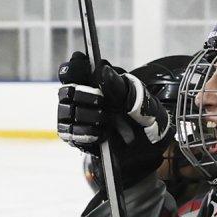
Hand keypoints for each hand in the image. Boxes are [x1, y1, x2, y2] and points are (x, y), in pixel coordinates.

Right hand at [57, 52, 170, 185]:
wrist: (150, 148)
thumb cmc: (146, 118)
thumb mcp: (140, 100)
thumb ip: (121, 86)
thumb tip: (103, 70)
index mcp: (98, 82)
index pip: (74, 69)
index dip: (74, 68)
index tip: (82, 71)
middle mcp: (84, 98)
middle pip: (66, 90)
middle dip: (85, 96)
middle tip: (102, 102)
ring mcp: (78, 118)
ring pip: (65, 111)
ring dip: (86, 116)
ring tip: (106, 121)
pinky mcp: (77, 138)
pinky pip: (68, 133)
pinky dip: (84, 133)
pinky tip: (100, 135)